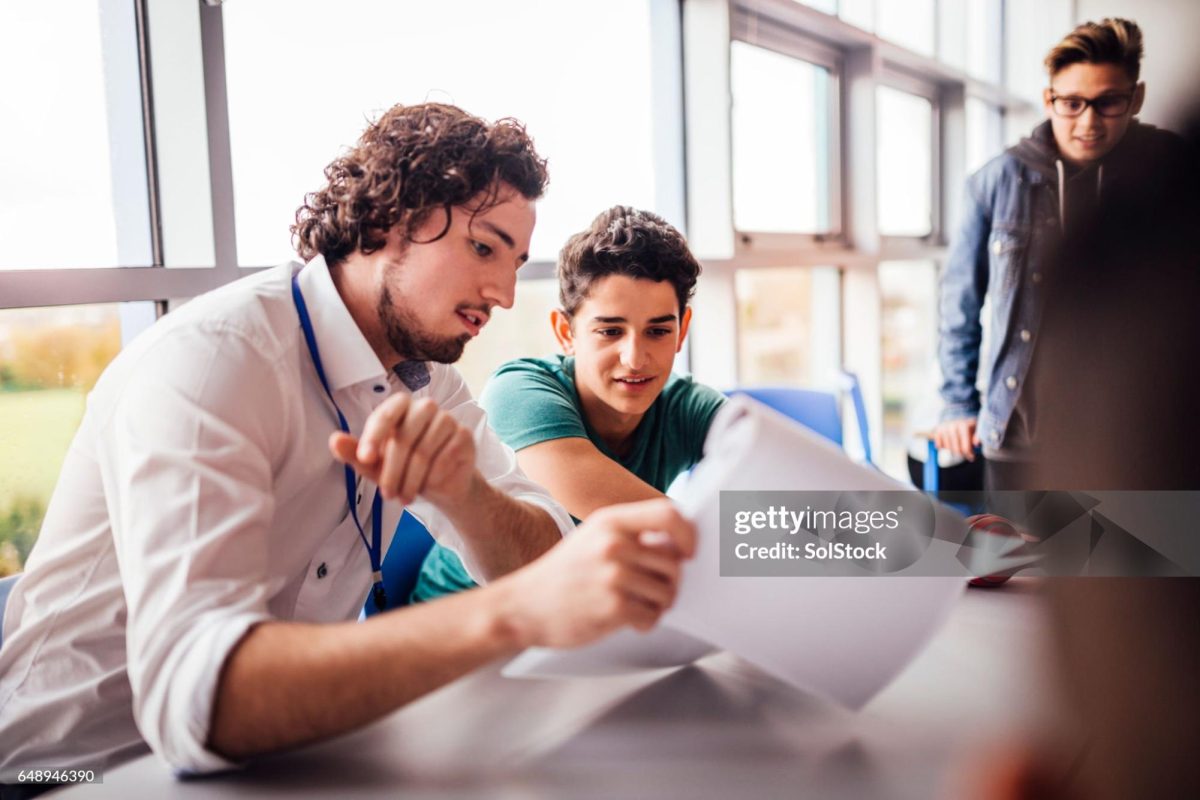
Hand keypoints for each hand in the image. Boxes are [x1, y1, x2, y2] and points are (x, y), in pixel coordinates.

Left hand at [329, 394, 477, 506]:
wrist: (443, 485)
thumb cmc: (406, 469)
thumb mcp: (376, 465)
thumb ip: (355, 452)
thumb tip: (334, 440)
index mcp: (401, 406)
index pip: (386, 414)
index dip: (374, 436)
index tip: (364, 459)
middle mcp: (425, 407)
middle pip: (404, 438)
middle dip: (392, 471)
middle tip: (386, 494)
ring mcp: (447, 419)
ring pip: (424, 452)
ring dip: (411, 480)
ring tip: (404, 497)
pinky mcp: (464, 435)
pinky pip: (445, 459)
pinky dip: (433, 478)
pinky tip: (429, 486)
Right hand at [502, 499, 695, 648]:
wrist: (523, 606)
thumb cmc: (562, 575)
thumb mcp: (592, 539)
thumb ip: (631, 536)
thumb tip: (677, 543)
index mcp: (610, 521)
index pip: (669, 513)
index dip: (687, 533)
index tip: (689, 551)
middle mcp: (613, 544)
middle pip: (674, 560)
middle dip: (670, 581)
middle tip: (654, 591)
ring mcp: (613, 576)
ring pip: (667, 591)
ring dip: (658, 604)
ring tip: (637, 605)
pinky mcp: (613, 607)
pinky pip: (653, 616)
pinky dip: (646, 622)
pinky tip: (628, 619)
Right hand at [933, 416, 980, 460]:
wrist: (955, 415)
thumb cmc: (968, 426)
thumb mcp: (976, 429)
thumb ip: (978, 437)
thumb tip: (976, 443)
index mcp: (963, 426)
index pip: (965, 447)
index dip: (969, 454)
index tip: (971, 457)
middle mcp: (952, 426)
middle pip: (956, 450)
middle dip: (961, 453)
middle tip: (964, 452)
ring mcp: (943, 429)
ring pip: (948, 449)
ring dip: (953, 450)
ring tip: (957, 446)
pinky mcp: (936, 431)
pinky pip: (939, 446)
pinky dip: (943, 447)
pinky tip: (948, 443)